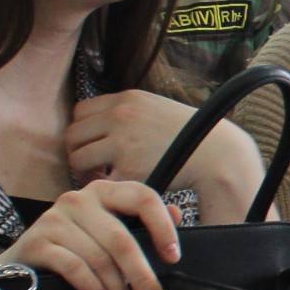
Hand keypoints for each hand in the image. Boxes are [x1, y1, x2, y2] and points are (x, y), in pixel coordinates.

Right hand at [0, 180, 178, 289]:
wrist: (19, 264)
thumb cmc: (71, 248)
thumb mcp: (106, 231)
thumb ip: (138, 222)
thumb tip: (177, 214)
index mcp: (103, 192)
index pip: (142, 197)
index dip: (162, 228)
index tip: (174, 258)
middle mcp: (78, 200)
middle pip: (122, 240)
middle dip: (143, 279)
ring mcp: (53, 219)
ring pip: (100, 259)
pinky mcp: (35, 243)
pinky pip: (73, 267)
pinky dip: (92, 287)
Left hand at [67, 93, 260, 221]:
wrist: (216, 154)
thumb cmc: (190, 134)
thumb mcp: (156, 108)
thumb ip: (128, 112)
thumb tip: (99, 125)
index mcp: (127, 99)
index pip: (80, 111)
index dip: (84, 131)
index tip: (95, 146)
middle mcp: (120, 116)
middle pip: (72, 135)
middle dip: (79, 153)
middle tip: (94, 167)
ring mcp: (122, 143)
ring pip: (77, 159)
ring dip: (85, 172)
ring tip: (104, 179)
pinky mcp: (129, 170)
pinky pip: (98, 182)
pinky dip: (103, 188)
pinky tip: (117, 190)